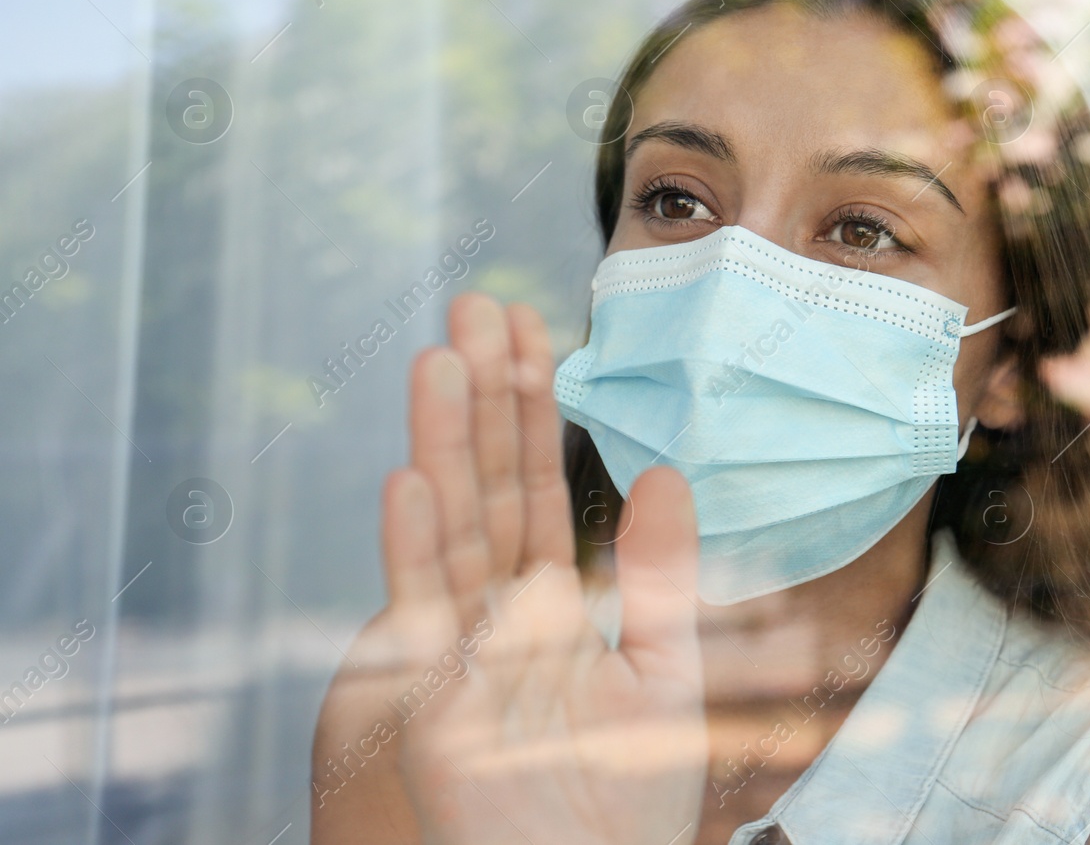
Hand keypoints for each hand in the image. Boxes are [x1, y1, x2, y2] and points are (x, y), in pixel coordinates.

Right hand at [310, 294, 706, 844]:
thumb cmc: (625, 803)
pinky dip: (415, 548)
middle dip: (480, 399)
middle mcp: (497, 615)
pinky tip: (411, 478)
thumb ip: (662, 575)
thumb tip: (667, 471)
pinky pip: (428, 616)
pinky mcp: (437, 704)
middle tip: (472, 305)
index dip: (531, 410)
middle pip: (487, 487)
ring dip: (444, 445)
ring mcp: (461, 654)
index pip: (534, 486)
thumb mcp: (666, 673)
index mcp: (549, 606)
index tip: (530, 330)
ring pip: (452, 529)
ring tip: (438, 358)